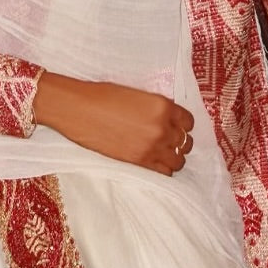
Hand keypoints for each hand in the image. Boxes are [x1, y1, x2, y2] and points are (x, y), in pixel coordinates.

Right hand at [33, 73, 193, 175]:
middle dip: (179, 141)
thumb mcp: (137, 95)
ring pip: (179, 160)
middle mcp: (162, 127)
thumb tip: (166, 119)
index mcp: (162, 106)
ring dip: (173, 156)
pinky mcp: (139, 162)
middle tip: (169, 140)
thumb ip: (156, 107)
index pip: (188, 121)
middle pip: (185, 142)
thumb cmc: (102, 96)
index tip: (177, 126)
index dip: (183, 124)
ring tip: (163, 153)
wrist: (79, 109)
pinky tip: (155, 162)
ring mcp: (151, 147)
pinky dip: (164, 168)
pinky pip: (165, 172)